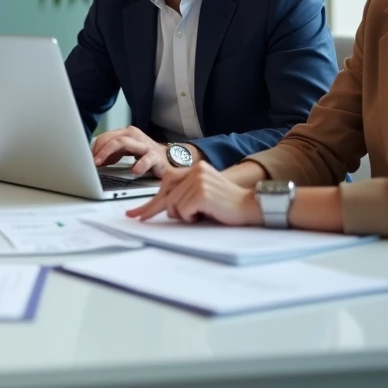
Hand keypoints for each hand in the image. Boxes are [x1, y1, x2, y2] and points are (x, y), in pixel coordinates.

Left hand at [92, 125, 172, 176]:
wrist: (168, 159)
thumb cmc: (144, 154)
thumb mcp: (125, 152)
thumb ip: (110, 153)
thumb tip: (93, 160)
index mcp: (126, 133)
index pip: (106, 137)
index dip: (95, 148)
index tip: (86, 158)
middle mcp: (134, 136)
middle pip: (112, 138)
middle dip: (99, 150)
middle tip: (91, 161)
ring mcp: (144, 145)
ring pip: (124, 143)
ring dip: (109, 152)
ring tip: (101, 163)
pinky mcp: (155, 157)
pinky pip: (146, 159)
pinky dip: (139, 165)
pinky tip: (134, 171)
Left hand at [126, 162, 261, 225]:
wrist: (252, 206)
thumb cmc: (228, 205)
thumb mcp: (203, 194)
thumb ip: (185, 194)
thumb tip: (163, 206)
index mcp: (194, 169)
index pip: (165, 185)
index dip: (149, 202)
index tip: (135, 213)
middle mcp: (194, 171)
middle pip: (165, 197)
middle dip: (153, 210)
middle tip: (137, 217)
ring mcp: (198, 181)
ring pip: (172, 206)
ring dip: (184, 216)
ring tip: (200, 214)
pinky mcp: (201, 192)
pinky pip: (183, 211)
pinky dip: (191, 218)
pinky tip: (205, 214)